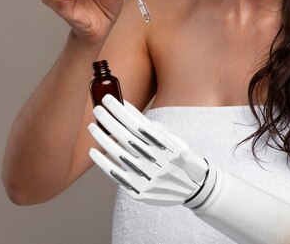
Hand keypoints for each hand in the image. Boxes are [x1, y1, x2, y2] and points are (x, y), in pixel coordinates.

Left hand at [88, 95, 208, 205]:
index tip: (108, 99)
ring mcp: (147, 177)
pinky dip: (103, 163)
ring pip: (118, 154)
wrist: (197, 190)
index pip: (138, 123)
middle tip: (97, 109)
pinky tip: (94, 151)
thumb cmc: (183, 159)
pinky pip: (117, 176)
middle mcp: (156, 161)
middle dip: (109, 120)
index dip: (121, 110)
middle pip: (125, 136)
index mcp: (166, 145)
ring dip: (102, 139)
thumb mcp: (178, 141)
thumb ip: (156, 129)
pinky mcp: (139, 191)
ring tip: (92, 126)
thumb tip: (131, 113)